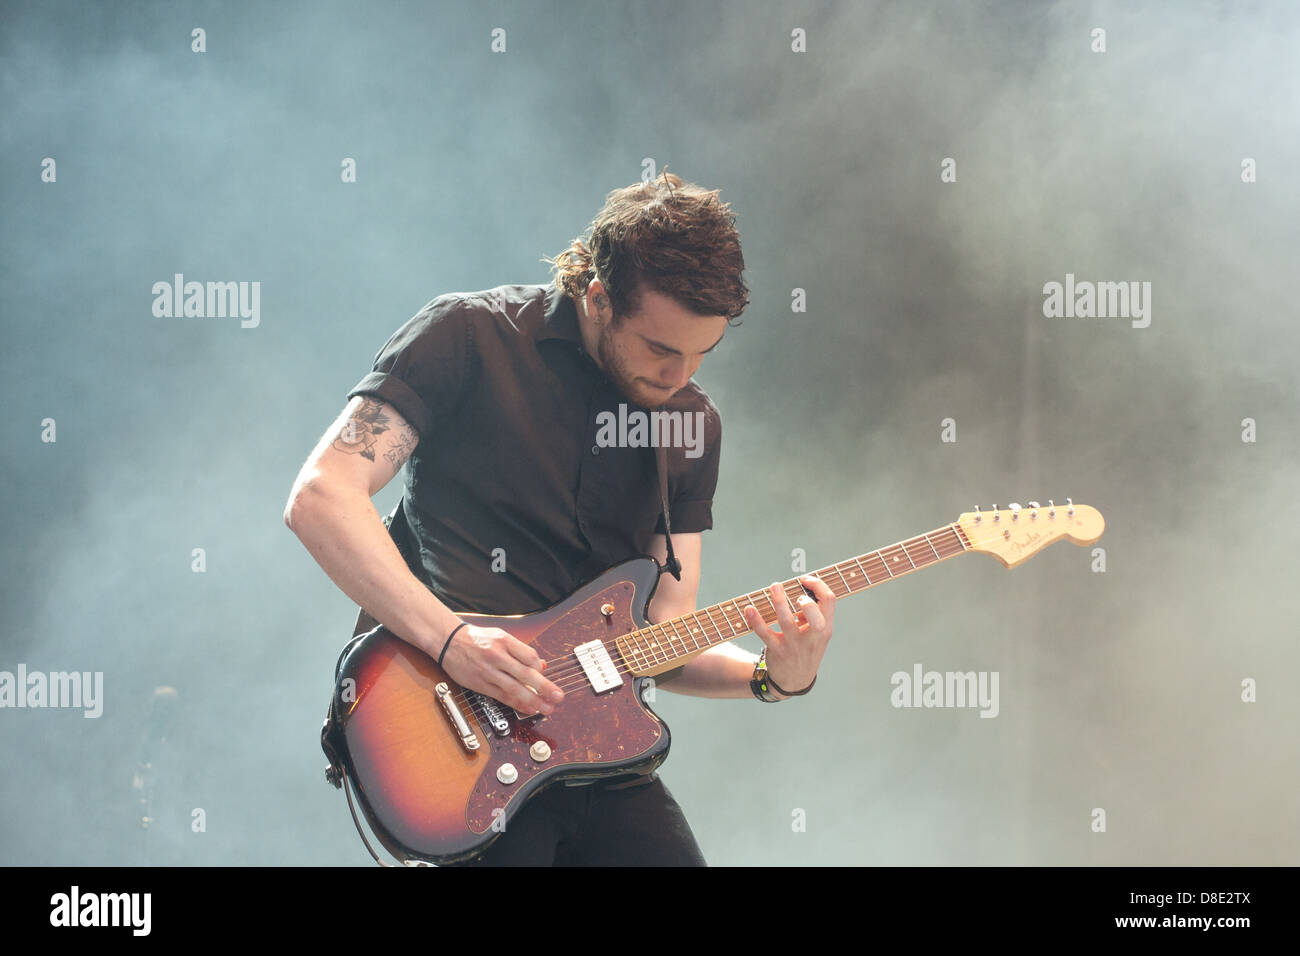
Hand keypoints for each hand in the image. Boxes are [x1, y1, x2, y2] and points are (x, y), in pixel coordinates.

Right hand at [439, 623, 564, 715]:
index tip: (545, 675)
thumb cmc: (476, 638)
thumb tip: (540, 665)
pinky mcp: (480, 684)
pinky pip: (502, 696)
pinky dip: (516, 703)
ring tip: (547, 708)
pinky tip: (528, 709)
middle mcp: (497, 656)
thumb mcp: (500, 636)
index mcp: (504, 641)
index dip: (540, 668)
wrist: (448, 641)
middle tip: (558, 697)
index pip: (529, 656)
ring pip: (514, 689)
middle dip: (544, 688)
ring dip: (533, 700)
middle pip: (525, 674)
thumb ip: (520, 650)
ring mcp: (488, 672)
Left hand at [742, 575, 835, 695]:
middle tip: (797, 596)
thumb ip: (813, 614)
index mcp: (825, 628)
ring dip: (779, 602)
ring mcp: (794, 645)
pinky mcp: (777, 650)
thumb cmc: (806, 648)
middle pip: (815, 617)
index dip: (818, 585)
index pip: (829, 601)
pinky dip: (756, 620)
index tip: (805, 579)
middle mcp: (812, 637)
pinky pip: (765, 634)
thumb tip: (801, 587)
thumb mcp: (817, 635)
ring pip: (786, 622)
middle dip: (806, 602)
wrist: (795, 680)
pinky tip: (749, 608)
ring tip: (774, 586)